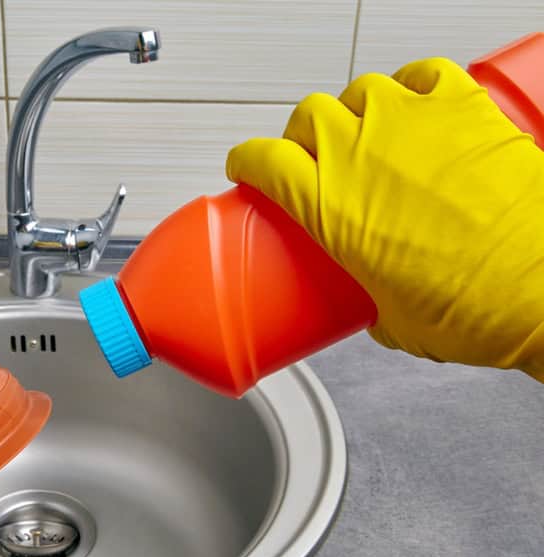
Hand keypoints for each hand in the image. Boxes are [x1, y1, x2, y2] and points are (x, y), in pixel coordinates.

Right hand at [226, 58, 543, 379]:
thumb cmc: (474, 307)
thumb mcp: (392, 321)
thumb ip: (367, 302)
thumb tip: (375, 304)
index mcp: (325, 203)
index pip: (260, 158)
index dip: (245, 161)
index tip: (247, 167)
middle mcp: (359, 151)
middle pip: (306, 117)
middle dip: (302, 136)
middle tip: (314, 159)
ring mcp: (411, 121)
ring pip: (360, 89)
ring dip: (355, 110)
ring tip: (369, 134)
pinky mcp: (463, 107)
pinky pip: (424, 72)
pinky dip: (413, 84)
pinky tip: (418, 105)